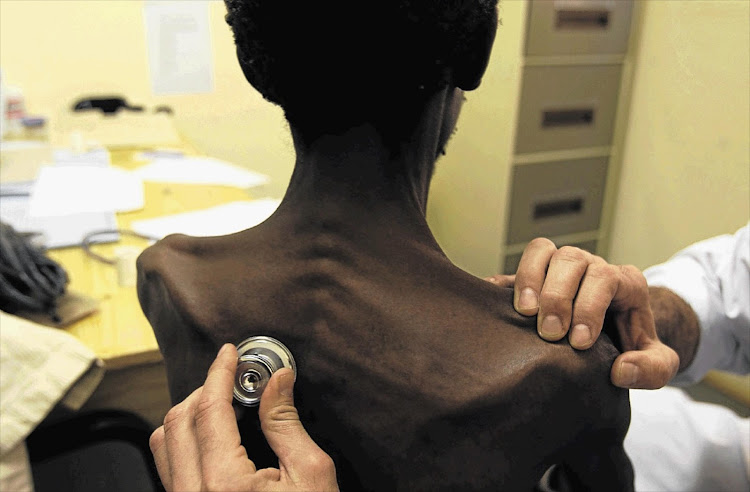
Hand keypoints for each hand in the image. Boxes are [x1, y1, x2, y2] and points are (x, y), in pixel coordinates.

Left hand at [150, 344, 338, 491]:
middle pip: (176, 422)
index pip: (208, 410)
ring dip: (188, 414)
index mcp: (224, 485)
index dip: (219, 373)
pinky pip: (170, 468)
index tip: (229, 353)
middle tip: (231, 377)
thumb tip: (277, 379)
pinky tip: (214, 436)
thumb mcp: (311, 474)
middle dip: (203, 389)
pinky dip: (186, 441)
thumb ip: (286, 422)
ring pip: (163, 445)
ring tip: (221, 404)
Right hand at [485, 238, 678, 388]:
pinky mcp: (535, 277)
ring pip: (542, 250)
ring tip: (524, 313)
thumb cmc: (634, 348)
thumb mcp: (657, 363)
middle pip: (571, 259)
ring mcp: (560, 267)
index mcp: (624, 281)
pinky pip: (517, 265)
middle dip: (557, 296)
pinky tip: (494, 301)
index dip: (590, 306)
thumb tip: (622, 370)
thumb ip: (653, 370)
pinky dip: (503, 280)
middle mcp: (590, 266)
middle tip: (550, 333)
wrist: (618, 338)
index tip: (579, 342)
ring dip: (529, 279)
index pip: (605, 277)